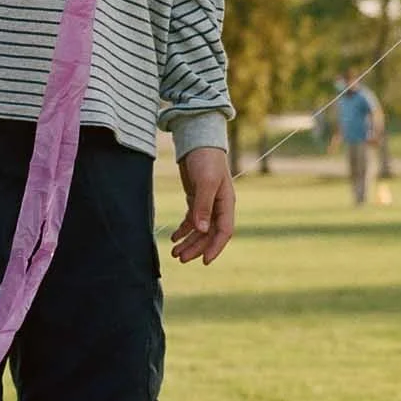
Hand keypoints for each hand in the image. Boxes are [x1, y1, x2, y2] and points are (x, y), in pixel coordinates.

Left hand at [170, 145, 235, 263]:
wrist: (198, 139)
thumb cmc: (206, 158)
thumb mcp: (205, 181)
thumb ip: (203, 206)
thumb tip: (202, 230)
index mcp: (226, 203)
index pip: (224, 231)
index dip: (215, 248)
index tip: (204, 261)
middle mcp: (219, 206)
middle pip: (209, 234)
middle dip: (196, 248)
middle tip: (180, 259)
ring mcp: (208, 203)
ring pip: (200, 229)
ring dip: (188, 242)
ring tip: (174, 253)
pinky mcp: (196, 198)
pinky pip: (192, 220)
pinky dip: (183, 230)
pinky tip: (174, 238)